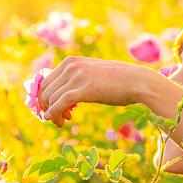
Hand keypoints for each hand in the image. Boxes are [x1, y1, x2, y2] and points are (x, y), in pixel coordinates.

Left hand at [37, 57, 162, 126]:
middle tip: (57, 118)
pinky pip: (58, 104)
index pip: (46, 80)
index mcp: (71, 61)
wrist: (138, 82)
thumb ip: (78, 80)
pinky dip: (54, 114)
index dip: (46, 97)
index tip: (52, 109)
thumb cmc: (119, 81)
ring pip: (50, 99)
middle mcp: (70, 66)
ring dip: (52, 113)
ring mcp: (75, 77)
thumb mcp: (94, 75)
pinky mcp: (81, 90)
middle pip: (45, 90)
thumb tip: (66, 97)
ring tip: (63, 121)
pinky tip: (58, 122)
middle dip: (47, 106)